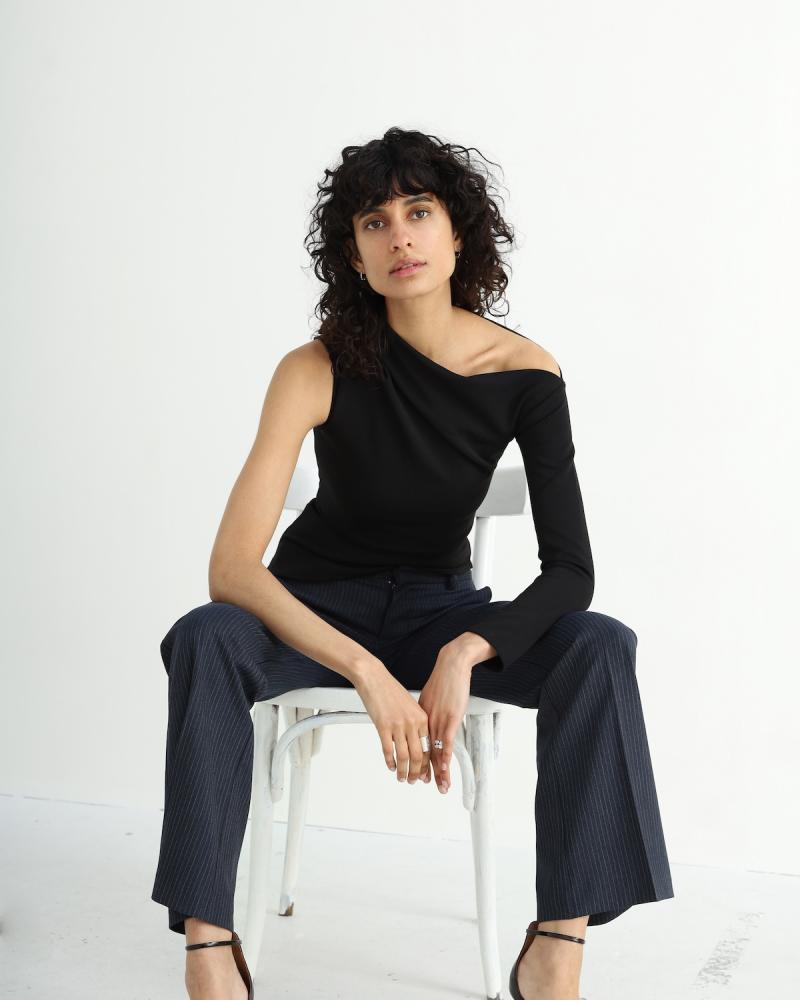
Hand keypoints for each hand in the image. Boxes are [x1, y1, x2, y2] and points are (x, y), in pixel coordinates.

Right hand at [355, 663, 431, 783]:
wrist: (374, 678)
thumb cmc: (390, 690)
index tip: (426, 775)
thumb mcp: (409, 706)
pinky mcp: (383, 726)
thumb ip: (415, 723)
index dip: (428, 765)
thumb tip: (416, 741)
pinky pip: (389, 750)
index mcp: (421, 718)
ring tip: (402, 779)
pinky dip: (390, 761)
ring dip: (404, 771)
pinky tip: (390, 766)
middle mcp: (412, 723)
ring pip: (404, 756)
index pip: (428, 747)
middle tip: (414, 781)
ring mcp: (398, 725)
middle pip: (419, 755)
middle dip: (417, 772)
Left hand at [416, 636, 477, 793]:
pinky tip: (443, 768)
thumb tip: (429, 720)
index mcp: (422, 718)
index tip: (420, 774)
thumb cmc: (444, 679)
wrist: (451, 665)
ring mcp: (439, 720)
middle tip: (424, 785)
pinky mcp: (450, 717)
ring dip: (438, 771)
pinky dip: (445, 756)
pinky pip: (446, 740)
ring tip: (439, 786)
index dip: (420, 761)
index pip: (420, 744)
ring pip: (436, 750)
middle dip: (426, 771)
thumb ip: (429, 711)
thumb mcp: (431, 698)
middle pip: (426, 752)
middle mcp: (428, 722)